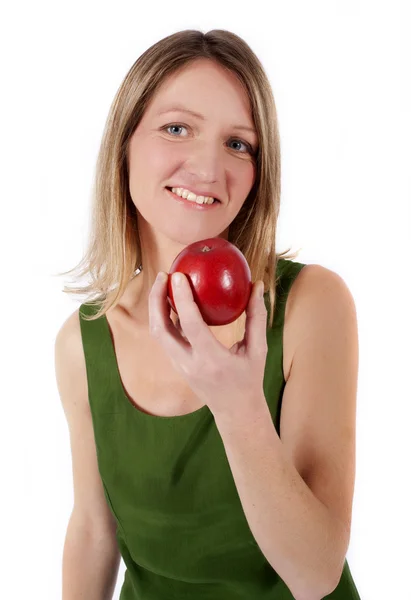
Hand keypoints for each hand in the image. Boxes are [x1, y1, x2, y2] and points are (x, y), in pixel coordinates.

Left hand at [148, 271, 268, 419]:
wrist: (235, 412)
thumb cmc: (249, 379)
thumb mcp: (258, 350)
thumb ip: (256, 317)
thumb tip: (257, 286)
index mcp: (211, 360)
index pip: (190, 325)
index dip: (181, 299)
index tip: (178, 275)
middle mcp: (189, 364)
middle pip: (160, 330)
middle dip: (156, 300)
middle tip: (165, 275)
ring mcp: (179, 366)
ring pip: (157, 334)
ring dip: (156, 307)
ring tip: (164, 283)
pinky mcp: (177, 365)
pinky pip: (165, 338)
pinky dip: (164, 317)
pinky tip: (172, 301)